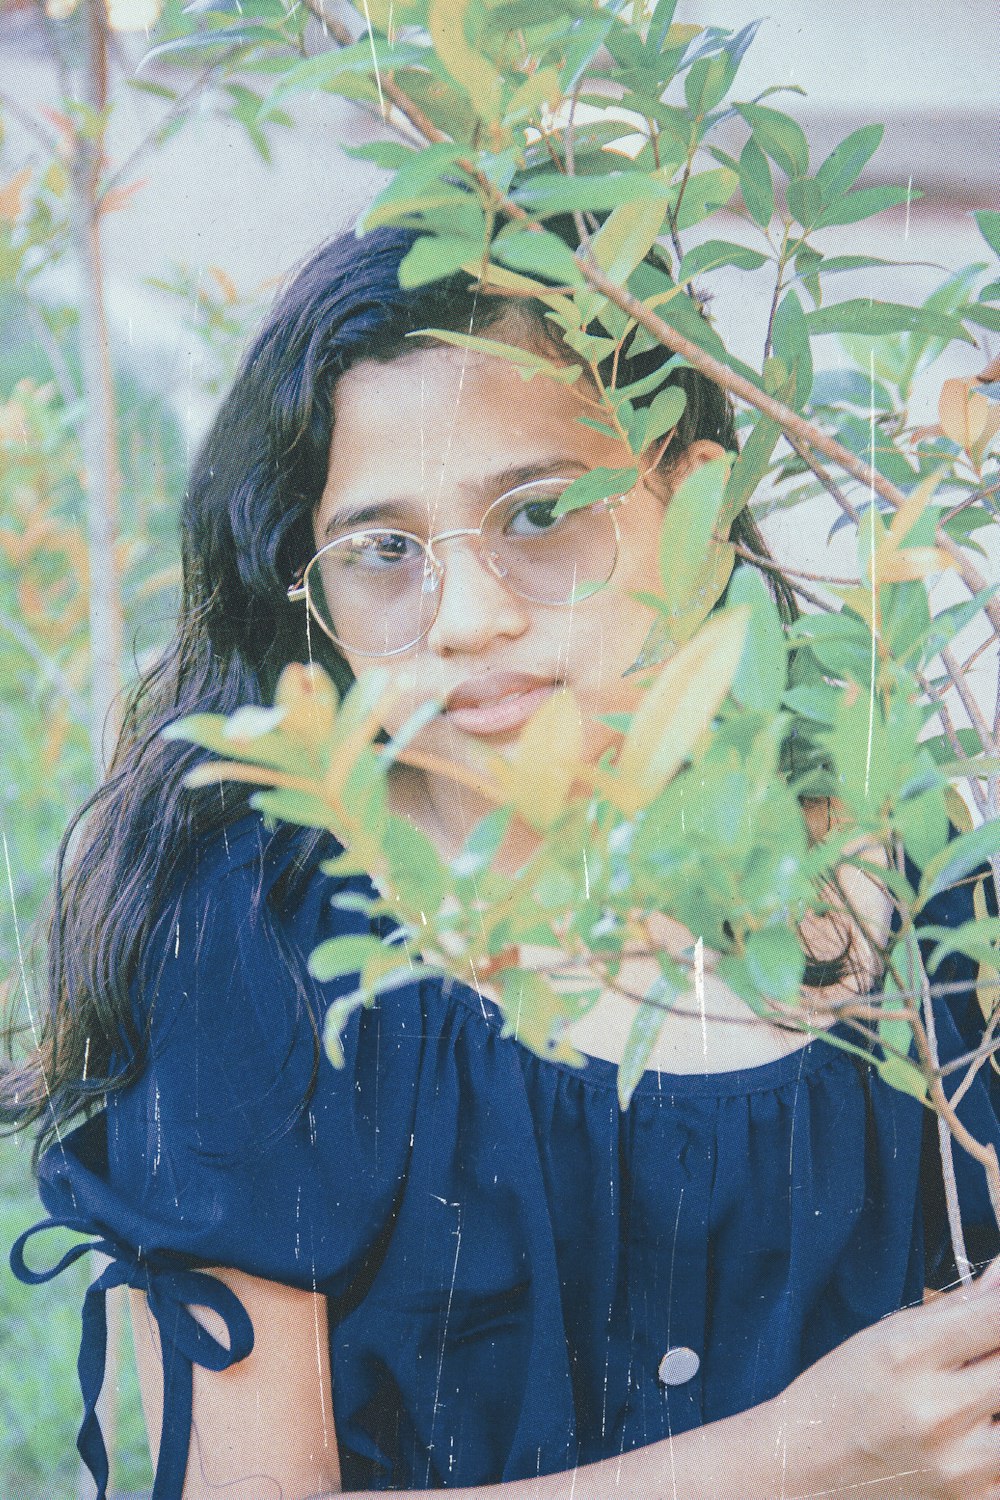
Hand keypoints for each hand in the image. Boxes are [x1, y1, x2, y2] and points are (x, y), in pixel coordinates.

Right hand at [776, 1260, 999, 1498]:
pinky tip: (970, 1436)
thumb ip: (957, 1308)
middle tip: (980, 1356)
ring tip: (977, 1395)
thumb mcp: (887, 1335)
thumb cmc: (841, 1394)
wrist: (808, 1468)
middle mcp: (937, 1410)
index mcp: (909, 1354)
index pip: (996, 1317)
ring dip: (999, 1399)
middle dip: (998, 1354)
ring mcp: (957, 1464)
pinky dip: (993, 1446)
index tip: (998, 1307)